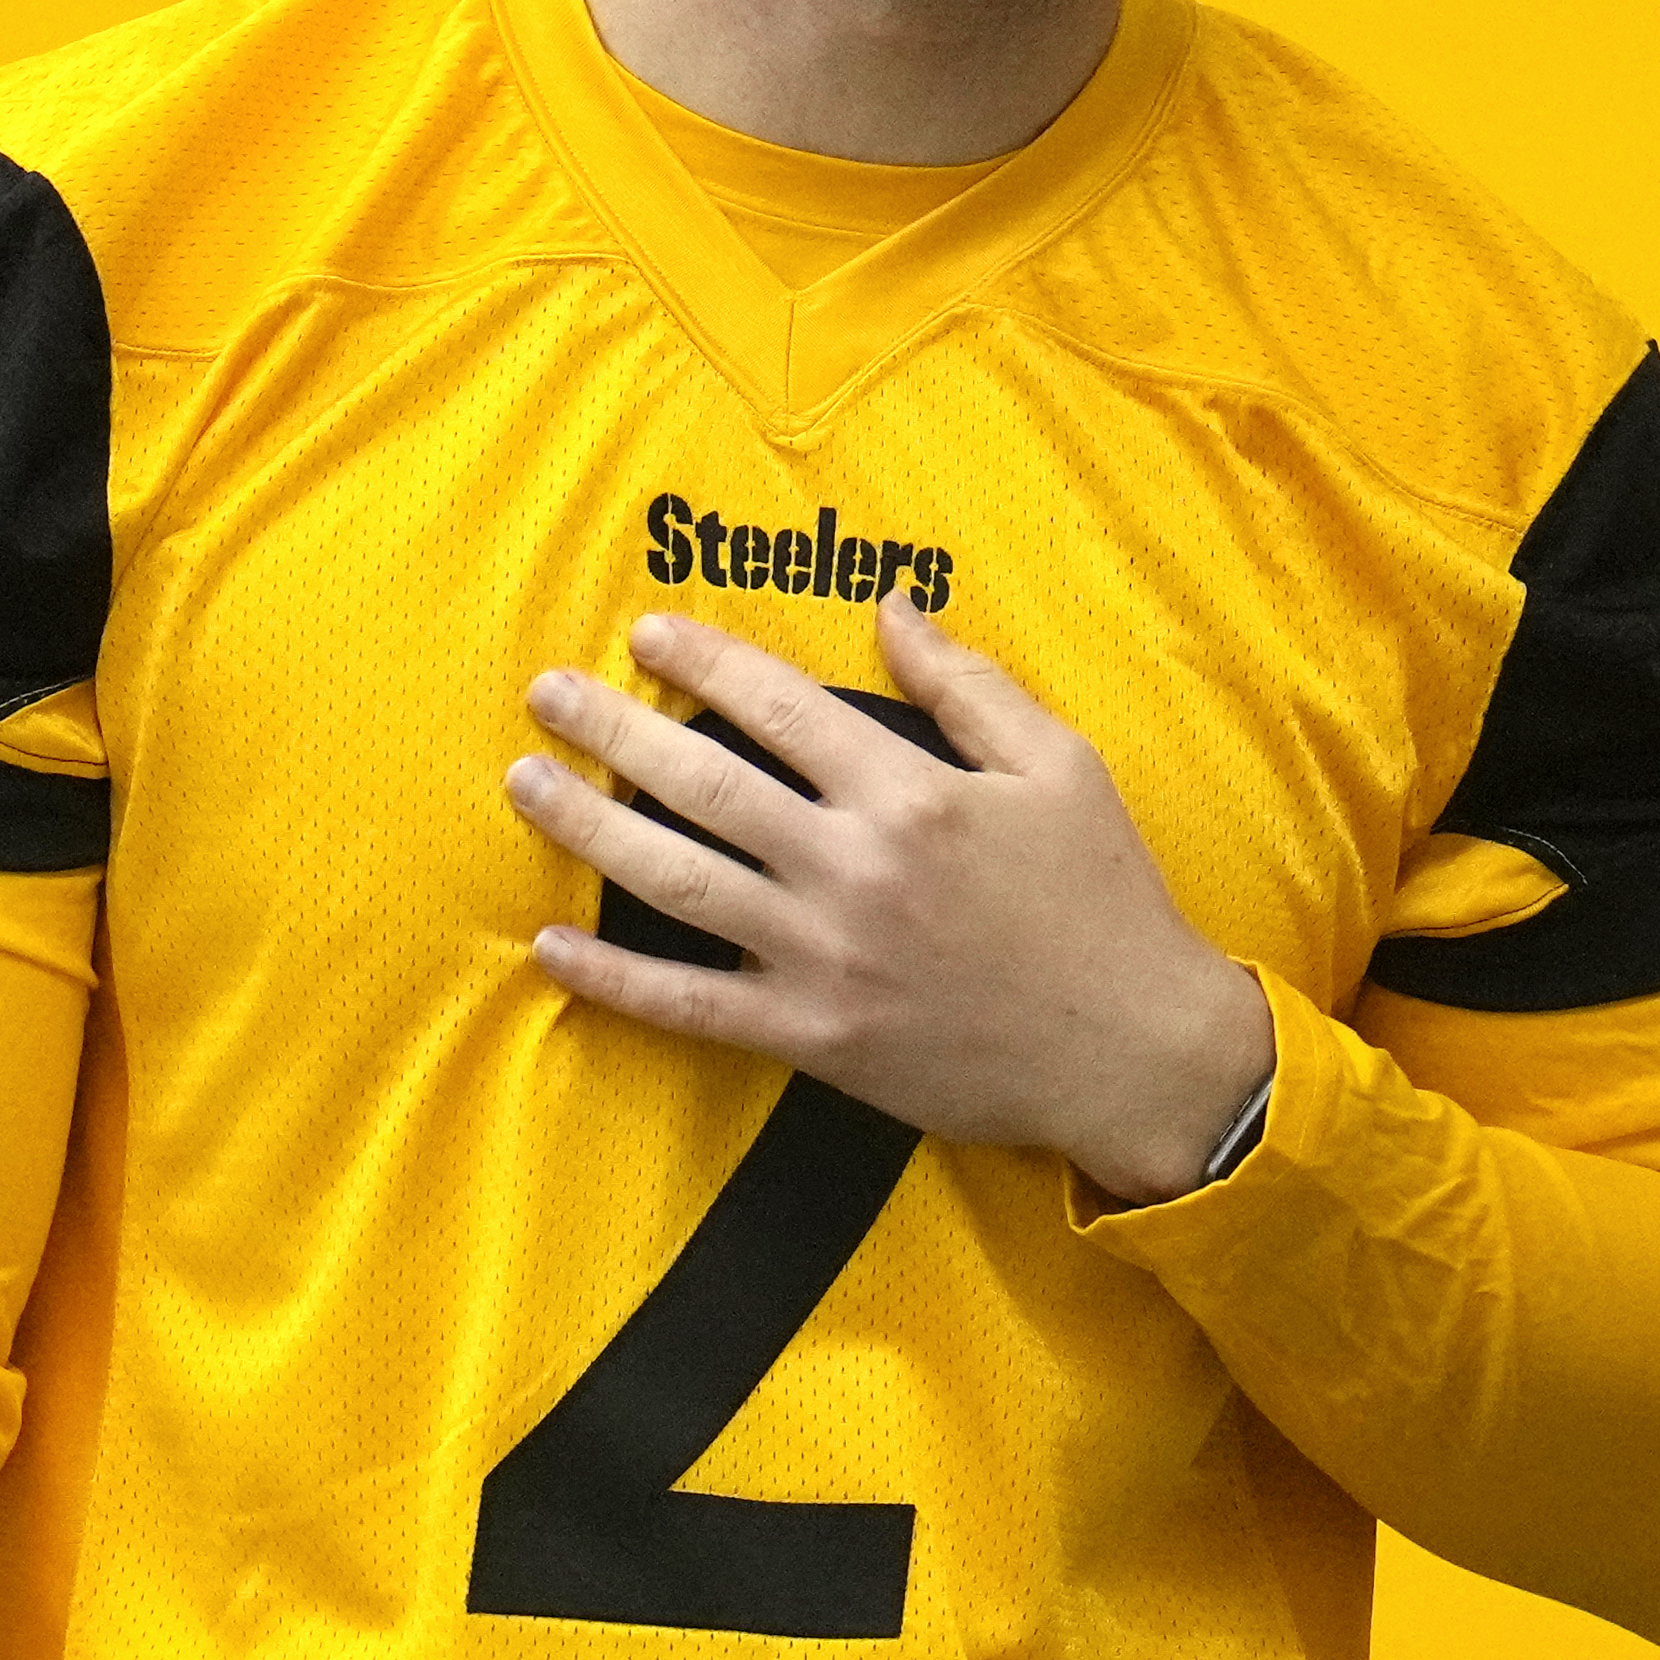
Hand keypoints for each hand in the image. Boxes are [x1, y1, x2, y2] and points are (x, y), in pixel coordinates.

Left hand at [505, 595, 1276, 1205]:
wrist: (1133, 1052)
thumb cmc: (1102, 898)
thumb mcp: (1060, 766)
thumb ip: (968, 685)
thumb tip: (893, 606)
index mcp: (910, 791)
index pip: (777, 706)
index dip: (702, 662)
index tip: (645, 634)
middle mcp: (854, 868)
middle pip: (704, 784)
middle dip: (614, 731)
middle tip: (547, 695)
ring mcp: (825, 958)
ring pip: (679, 883)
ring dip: (591, 830)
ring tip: (526, 785)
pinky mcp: (815, 1039)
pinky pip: (692, 1007)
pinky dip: (615, 980)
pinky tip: (550, 945)